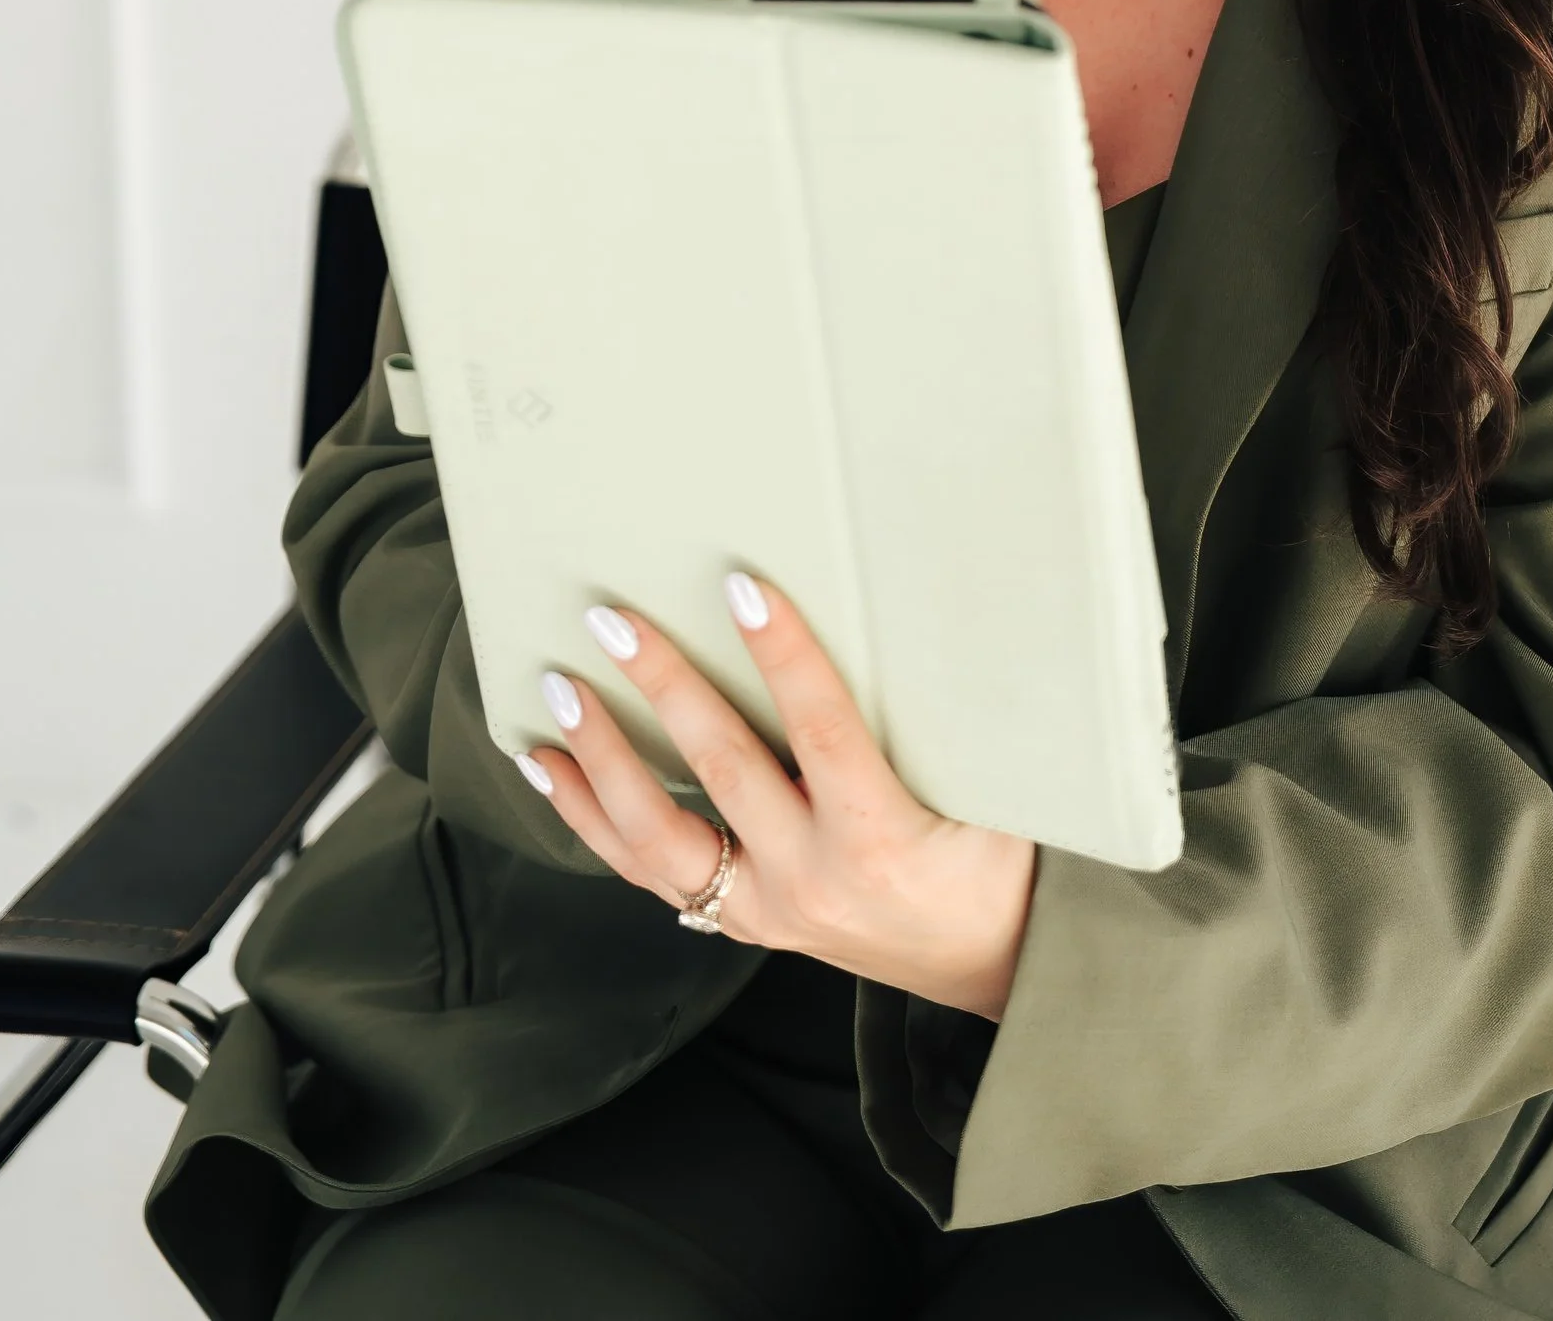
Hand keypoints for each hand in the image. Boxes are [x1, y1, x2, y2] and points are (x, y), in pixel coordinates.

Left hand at [512, 571, 1035, 1018]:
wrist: (992, 966)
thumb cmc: (999, 860)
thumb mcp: (995, 789)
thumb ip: (948, 716)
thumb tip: (925, 601)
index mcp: (881, 838)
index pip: (822, 729)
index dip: (785, 656)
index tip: (744, 586)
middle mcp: (811, 879)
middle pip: (722, 770)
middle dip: (664, 687)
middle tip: (613, 620)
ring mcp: (766, 907)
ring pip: (660, 837)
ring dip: (603, 760)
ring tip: (560, 693)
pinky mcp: (741, 918)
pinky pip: (650, 870)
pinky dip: (594, 819)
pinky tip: (554, 769)